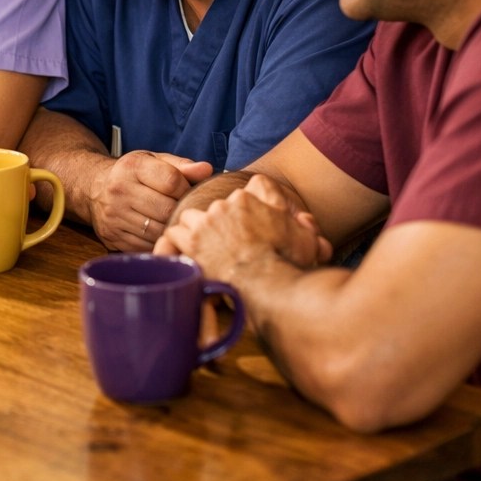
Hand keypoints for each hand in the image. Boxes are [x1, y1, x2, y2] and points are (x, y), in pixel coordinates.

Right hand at [82, 151, 213, 251]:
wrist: (93, 189)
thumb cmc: (132, 175)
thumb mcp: (153, 161)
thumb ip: (181, 165)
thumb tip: (207, 170)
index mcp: (132, 167)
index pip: (171, 181)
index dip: (187, 189)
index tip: (188, 192)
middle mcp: (119, 191)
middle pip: (166, 209)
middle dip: (180, 211)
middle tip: (185, 211)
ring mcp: (114, 216)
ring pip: (157, 231)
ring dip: (170, 229)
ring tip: (174, 222)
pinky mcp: (112, 236)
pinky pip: (145, 246)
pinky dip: (157, 242)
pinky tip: (160, 233)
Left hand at [160, 184, 332, 284]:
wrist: (273, 286)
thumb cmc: (291, 265)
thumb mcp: (308, 240)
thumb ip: (306, 225)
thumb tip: (303, 218)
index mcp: (250, 199)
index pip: (241, 194)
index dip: (240, 214)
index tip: (242, 230)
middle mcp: (226, 204)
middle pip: (213, 207)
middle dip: (215, 225)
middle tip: (221, 246)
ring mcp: (207, 221)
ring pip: (189, 218)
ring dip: (192, 232)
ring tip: (201, 251)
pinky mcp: (193, 241)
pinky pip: (172, 236)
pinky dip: (174, 246)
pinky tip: (182, 257)